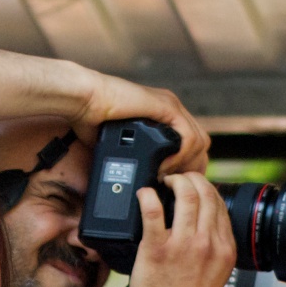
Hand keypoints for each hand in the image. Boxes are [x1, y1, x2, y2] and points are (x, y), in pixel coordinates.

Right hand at [76, 74, 209, 173]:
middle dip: (192, 168)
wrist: (83, 101)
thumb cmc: (91, 119)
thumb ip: (132, 157)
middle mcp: (171, 109)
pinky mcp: (166, 107)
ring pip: (199, 141)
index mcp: (163, 115)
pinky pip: (188, 136)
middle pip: (202, 143)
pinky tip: (164, 166)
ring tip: (167, 177)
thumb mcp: (118, 144)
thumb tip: (135, 180)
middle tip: (176, 185)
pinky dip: (180, 156)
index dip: (188, 166)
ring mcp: (170, 106)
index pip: (192, 143)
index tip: (175, 184)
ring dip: (186, 164)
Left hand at [129, 177, 235, 286]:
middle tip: (175, 180)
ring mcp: (183, 245)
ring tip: (162, 184)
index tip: (193, 187)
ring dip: (173, 182)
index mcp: (224, 249)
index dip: (205, 188)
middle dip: (190, 178)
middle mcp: (208, 243)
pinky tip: (144, 195)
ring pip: (185, 195)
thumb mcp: (213, 276)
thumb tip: (199, 230)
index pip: (220, 204)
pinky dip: (148, 196)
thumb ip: (210, 251)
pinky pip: (153, 211)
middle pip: (205, 193)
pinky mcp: (157, 250)